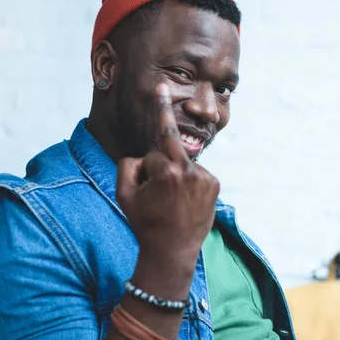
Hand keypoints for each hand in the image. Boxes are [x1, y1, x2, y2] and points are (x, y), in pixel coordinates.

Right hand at [116, 83, 219, 274]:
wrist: (172, 253)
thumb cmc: (145, 224)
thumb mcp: (124, 196)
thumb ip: (127, 167)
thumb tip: (143, 155)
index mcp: (167, 171)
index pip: (150, 156)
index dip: (144, 173)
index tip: (157, 91)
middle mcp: (189, 170)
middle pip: (172, 139)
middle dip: (163, 111)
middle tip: (162, 86)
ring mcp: (205, 177)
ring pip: (182, 163)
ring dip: (176, 173)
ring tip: (174, 202)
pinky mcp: (215, 184)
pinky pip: (196, 173)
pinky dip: (189, 181)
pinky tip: (186, 201)